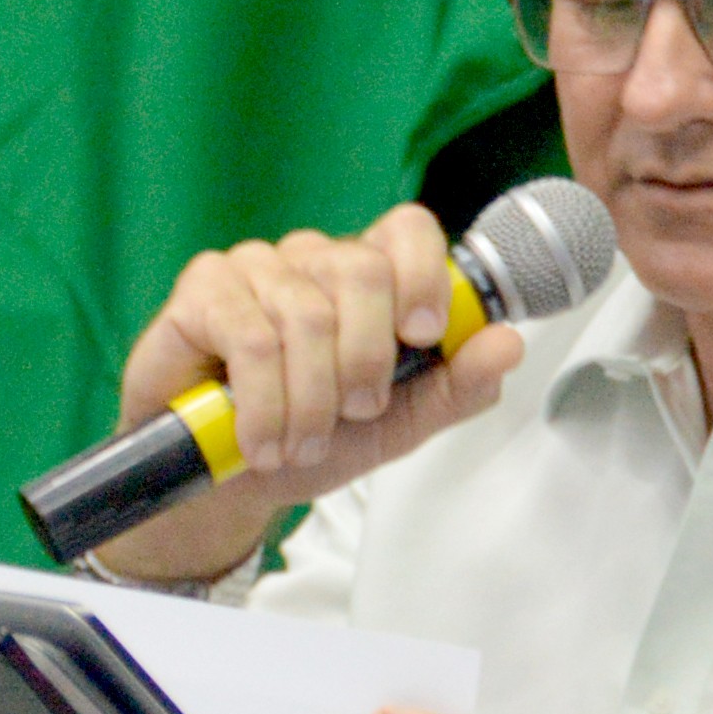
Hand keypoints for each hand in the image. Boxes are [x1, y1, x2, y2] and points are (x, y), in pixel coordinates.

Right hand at [87, 205, 529, 586]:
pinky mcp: (203, 290)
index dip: (423, 275)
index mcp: (368, 276)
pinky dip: (264, 402)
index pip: (408, 229)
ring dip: (311, 399)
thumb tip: (509, 342)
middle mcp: (314, 259)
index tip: (423, 336)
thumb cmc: (315, 440)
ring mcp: (255, 267)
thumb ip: (459, 384)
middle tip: (355, 413)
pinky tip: (261, 440)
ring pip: (306, 316)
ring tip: (300, 445)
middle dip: (366, 360)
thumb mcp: (402, 423)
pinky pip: (250, 337)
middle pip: (361, 272)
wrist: (232, 484)